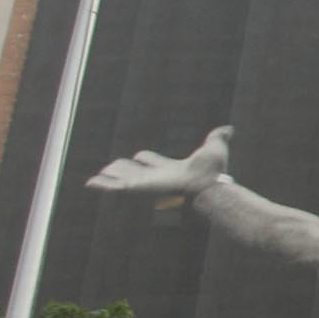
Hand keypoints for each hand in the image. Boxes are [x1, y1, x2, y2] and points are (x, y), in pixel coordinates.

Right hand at [86, 126, 231, 196]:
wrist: (206, 184)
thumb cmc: (212, 171)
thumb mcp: (214, 148)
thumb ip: (218, 137)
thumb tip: (229, 128)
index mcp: (169, 168)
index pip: (152, 161)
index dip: (146, 157)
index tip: (140, 156)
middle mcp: (155, 177)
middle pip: (134, 171)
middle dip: (122, 168)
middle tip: (110, 167)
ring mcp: (145, 184)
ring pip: (121, 179)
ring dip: (109, 177)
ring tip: (94, 179)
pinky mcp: (138, 189)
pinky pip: (115, 187)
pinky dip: (102, 186)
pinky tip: (89, 184)